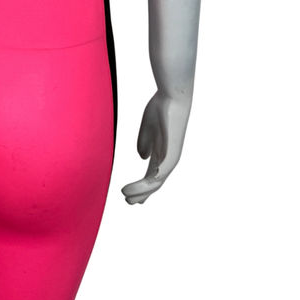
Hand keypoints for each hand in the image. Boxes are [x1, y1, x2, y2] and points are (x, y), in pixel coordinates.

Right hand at [121, 90, 191, 204]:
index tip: (128, 196)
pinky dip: (152, 180)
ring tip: (126, 195)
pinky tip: (142, 187)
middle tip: (129, 203)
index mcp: (160, 152)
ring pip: (156, 181)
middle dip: (141, 193)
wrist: (173, 96)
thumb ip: (144, 142)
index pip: (151, 175)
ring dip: (141, 190)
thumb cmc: (161, 108)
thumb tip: (142, 157)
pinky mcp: (173, 151)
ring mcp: (171, 155)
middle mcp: (167, 157)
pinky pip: (163, 170)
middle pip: (154, 182)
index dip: (140, 186)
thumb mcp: (147, 128)